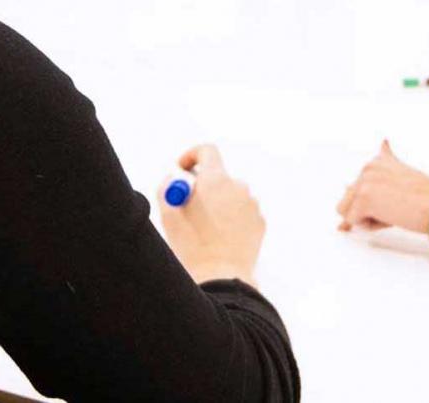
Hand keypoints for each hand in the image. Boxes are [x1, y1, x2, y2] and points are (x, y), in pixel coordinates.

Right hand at [159, 144, 265, 286]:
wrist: (221, 277)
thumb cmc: (192, 246)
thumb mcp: (169, 213)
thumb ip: (168, 186)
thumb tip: (175, 179)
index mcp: (215, 180)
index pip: (207, 151)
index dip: (191, 156)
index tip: (181, 169)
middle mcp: (238, 187)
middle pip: (218, 175)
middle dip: (202, 186)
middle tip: (188, 205)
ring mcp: (252, 204)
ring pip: (230, 195)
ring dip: (217, 204)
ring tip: (205, 230)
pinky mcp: (260, 222)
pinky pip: (242, 212)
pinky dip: (231, 218)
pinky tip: (221, 238)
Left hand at [335, 140, 428, 234]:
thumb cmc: (427, 197)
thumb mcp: (402, 180)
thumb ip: (379, 180)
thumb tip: (348, 186)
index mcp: (377, 161)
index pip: (357, 185)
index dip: (368, 202)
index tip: (382, 205)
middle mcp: (368, 167)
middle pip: (348, 199)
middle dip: (367, 210)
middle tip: (395, 209)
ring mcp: (364, 182)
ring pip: (347, 211)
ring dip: (366, 218)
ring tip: (392, 213)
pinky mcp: (363, 199)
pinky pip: (353, 222)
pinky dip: (371, 226)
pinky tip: (391, 218)